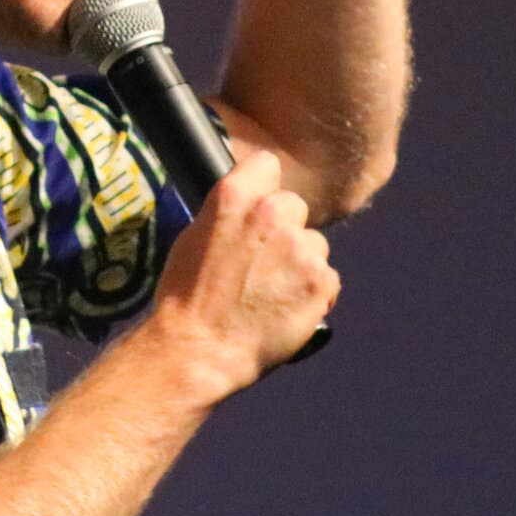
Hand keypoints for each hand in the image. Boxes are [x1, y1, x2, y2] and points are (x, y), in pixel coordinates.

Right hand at [145, 150, 339, 395]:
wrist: (200, 350)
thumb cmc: (188, 298)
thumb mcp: (195, 237)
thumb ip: (229, 212)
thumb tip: (247, 204)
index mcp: (235, 196)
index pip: (268, 164)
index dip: (264, 187)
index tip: (259, 206)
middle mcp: (272, 214)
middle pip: (295, 205)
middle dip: (285, 228)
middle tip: (262, 262)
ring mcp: (300, 248)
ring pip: (314, 244)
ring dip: (301, 263)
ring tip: (270, 293)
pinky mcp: (320, 281)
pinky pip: (328, 278)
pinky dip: (313, 293)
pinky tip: (286, 309)